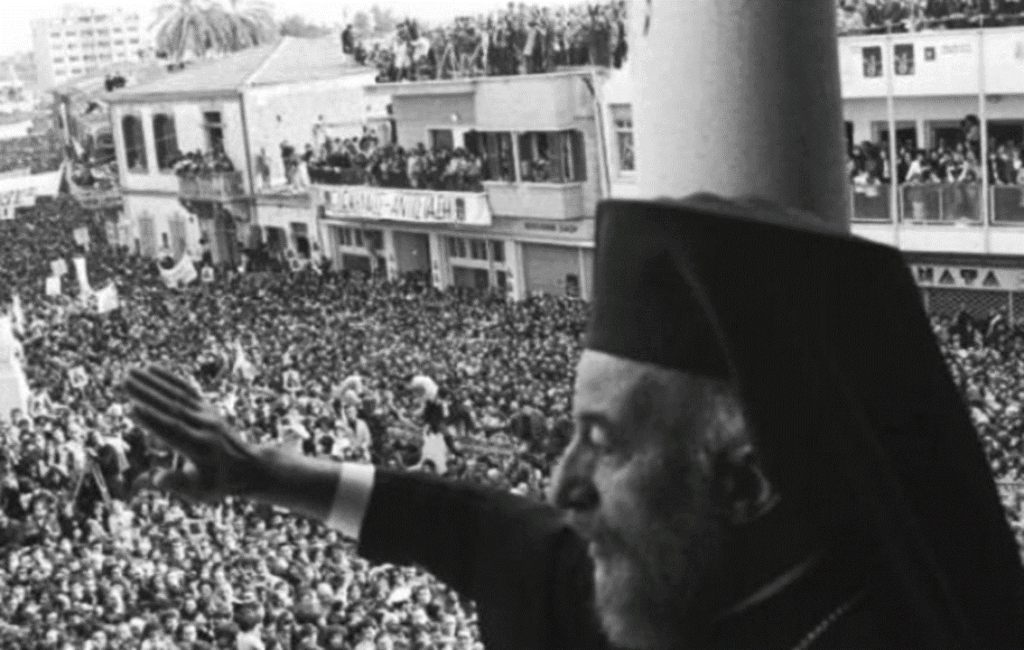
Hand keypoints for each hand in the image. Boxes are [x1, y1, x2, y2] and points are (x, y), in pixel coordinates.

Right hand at [124, 366, 261, 503]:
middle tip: (124, 381)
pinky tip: (151, 368)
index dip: (152, 420)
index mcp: (199, 448)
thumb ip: (177, 483)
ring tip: (130, 371)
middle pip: (173, 408)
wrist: (248, 467)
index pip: (173, 431)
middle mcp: (204, 427)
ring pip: (178, 395)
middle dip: (147, 394)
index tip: (131, 408)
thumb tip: (156, 478)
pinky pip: (186, 390)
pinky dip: (169, 378)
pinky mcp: (207, 408)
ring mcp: (207, 415)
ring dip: (154, 382)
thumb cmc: (218, 483)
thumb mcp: (199, 491)